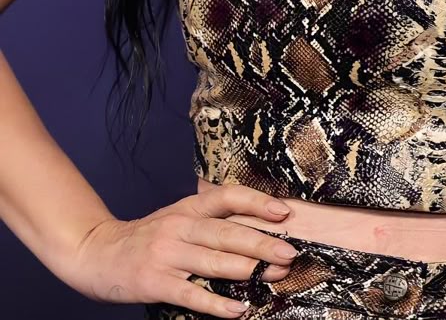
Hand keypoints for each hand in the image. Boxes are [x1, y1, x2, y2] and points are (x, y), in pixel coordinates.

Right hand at [68, 184, 297, 317]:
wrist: (97, 251)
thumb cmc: (146, 237)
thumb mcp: (177, 217)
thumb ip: (208, 220)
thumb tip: (254, 227)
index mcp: (188, 208)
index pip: (227, 197)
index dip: (257, 203)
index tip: (283, 212)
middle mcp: (179, 226)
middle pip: (227, 232)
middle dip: (262, 243)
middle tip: (289, 252)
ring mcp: (167, 254)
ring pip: (214, 261)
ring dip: (248, 270)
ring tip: (273, 276)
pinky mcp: (155, 282)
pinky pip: (192, 294)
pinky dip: (217, 304)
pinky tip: (238, 309)